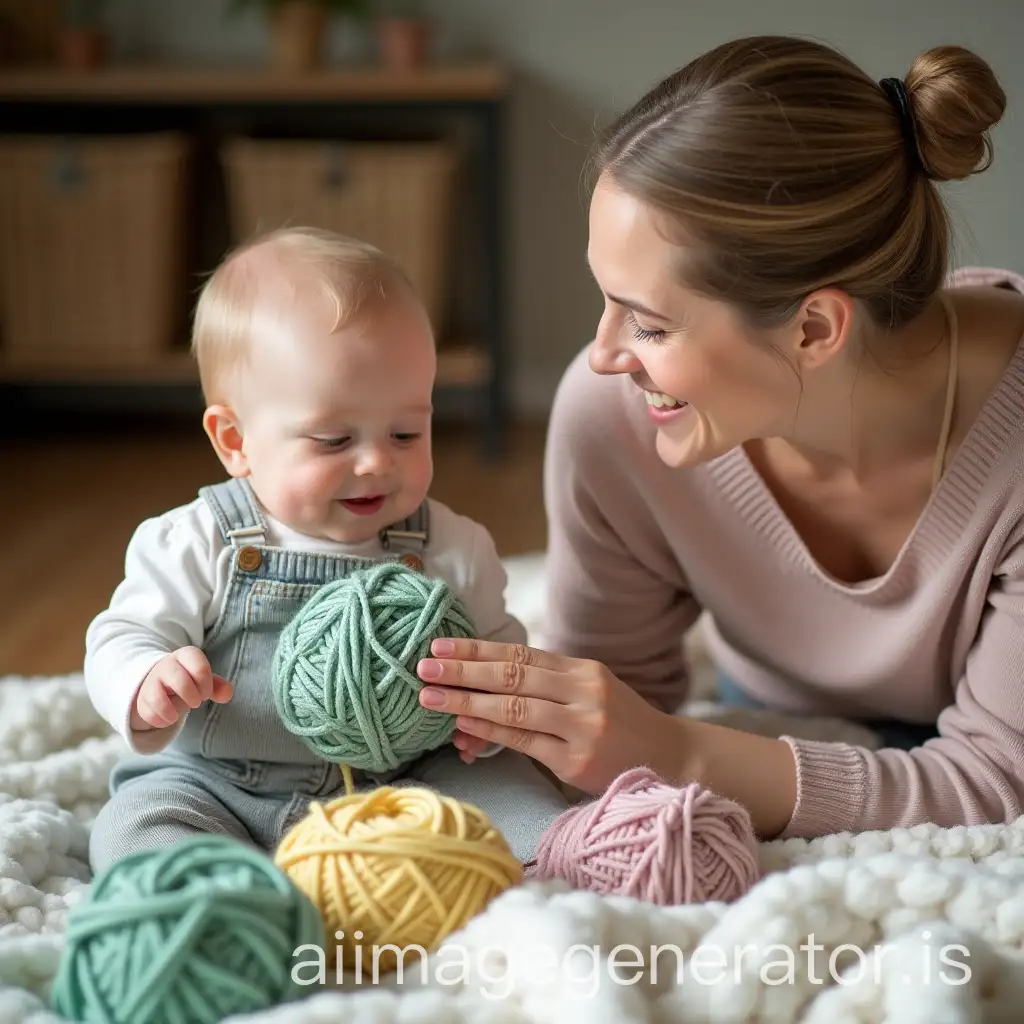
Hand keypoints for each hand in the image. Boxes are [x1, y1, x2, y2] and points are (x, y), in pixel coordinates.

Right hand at [131, 647, 233, 731]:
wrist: (159, 680)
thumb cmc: (188, 679)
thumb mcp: (204, 679)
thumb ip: (218, 686)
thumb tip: (226, 694)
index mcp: (186, 656)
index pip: (199, 667)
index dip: (206, 685)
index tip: (206, 693)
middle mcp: (166, 665)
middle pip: (179, 680)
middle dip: (192, 696)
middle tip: (196, 702)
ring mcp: (151, 681)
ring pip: (157, 697)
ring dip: (172, 711)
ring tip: (177, 716)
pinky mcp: (141, 698)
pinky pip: (148, 713)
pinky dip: (160, 721)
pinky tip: (168, 719)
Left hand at [416, 639, 683, 794]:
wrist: (670, 759)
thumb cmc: (620, 725)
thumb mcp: (590, 692)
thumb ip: (545, 686)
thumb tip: (483, 687)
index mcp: (581, 669)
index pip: (520, 653)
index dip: (478, 648)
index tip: (442, 645)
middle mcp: (582, 691)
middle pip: (512, 674)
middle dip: (464, 669)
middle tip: (424, 665)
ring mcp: (581, 725)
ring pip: (514, 706)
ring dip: (468, 700)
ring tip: (431, 696)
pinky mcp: (576, 759)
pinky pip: (524, 740)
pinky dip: (491, 730)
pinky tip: (464, 723)